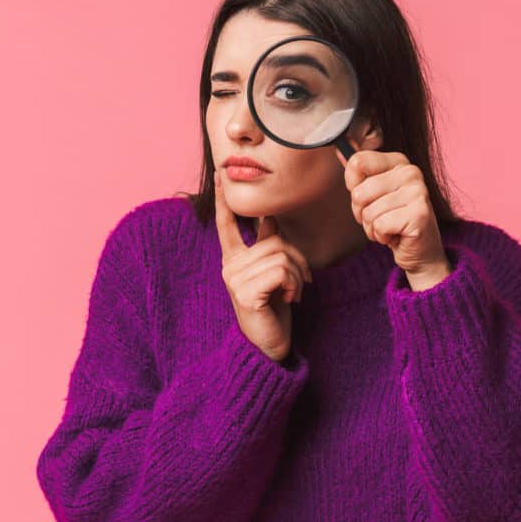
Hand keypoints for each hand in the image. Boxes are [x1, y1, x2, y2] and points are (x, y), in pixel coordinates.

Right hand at [214, 169, 312, 362]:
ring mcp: (235, 280)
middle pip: (276, 241)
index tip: (221, 176)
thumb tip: (269, 216)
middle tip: (298, 283)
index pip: (227, 224)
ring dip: (298, 276)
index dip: (224, 201)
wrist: (269, 345)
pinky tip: (288, 300)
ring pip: (282, 255)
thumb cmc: (273, 308)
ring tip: (292, 294)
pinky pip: (282, 271)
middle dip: (298, 261)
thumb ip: (268, 245)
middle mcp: (230, 266)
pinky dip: (294, 285)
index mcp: (233, 259)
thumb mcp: (272, 272)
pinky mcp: (246, 293)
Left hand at [334, 139, 451, 286]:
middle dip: (362, 213)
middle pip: (359, 192)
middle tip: (381, 218)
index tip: (368, 197)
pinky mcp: (419, 214)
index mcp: (398, 162)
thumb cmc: (393, 220)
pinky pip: (380, 225)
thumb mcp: (373, 193)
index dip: (353, 186)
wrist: (420, 251)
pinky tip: (396, 236)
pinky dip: (382, 236)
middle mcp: (411, 173)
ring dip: (373, 227)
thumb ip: (359, 173)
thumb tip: (339, 151)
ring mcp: (418, 192)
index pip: (357, 162)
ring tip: (389, 228)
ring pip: (369, 212)